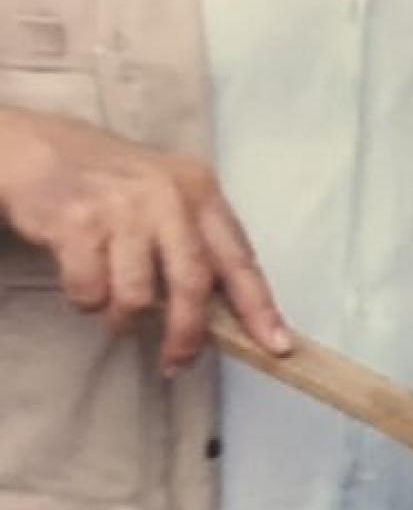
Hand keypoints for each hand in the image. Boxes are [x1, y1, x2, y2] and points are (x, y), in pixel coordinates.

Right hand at [0, 109, 290, 370]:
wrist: (37, 148)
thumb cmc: (112, 183)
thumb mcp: (169, 196)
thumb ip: (197, 245)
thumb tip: (227, 317)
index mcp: (201, 192)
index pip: (239, 259)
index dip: (259, 308)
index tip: (277, 346)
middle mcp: (168, 196)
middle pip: (192, 285)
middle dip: (187, 334)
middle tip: (177, 361)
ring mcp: (122, 208)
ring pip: (136, 298)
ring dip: (123, 320)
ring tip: (114, 310)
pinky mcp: (77, 223)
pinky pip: (90, 292)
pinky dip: (86, 302)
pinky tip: (84, 283)